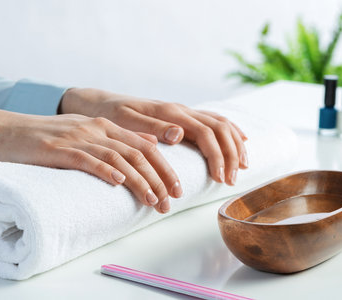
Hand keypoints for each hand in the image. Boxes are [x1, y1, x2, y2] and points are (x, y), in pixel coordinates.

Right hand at [0, 107, 182, 212]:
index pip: (146, 147)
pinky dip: (106, 170)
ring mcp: (79, 138)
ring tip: (152, 200)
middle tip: (169, 202)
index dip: (165, 168)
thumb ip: (118, 139)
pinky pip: (88, 159)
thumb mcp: (88, 134)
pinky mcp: (60, 149)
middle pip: (139, 153)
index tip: (176, 189)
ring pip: (119, 158)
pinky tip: (119, 182)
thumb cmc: (49, 138)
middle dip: (158, 179)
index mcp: (107, 126)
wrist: (7, 131)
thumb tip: (150, 146)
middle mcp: (98, 129)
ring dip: (139, 181)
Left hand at [60, 88, 247, 184]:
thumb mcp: (125, 122)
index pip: (206, 133)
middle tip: (231, 180)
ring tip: (242, 168)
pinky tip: (240, 141)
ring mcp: (183, 112)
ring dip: (235, 145)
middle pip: (220, 129)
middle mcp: (182, 110)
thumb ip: (153, 127)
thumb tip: (180, 134)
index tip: (220, 179)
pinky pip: (213, 120)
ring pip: (221, 123)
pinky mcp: (182, 116)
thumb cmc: (111, 115)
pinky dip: (230, 131)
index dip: (218, 156)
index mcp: (171, 113)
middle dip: (231, 154)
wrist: (100, 104)